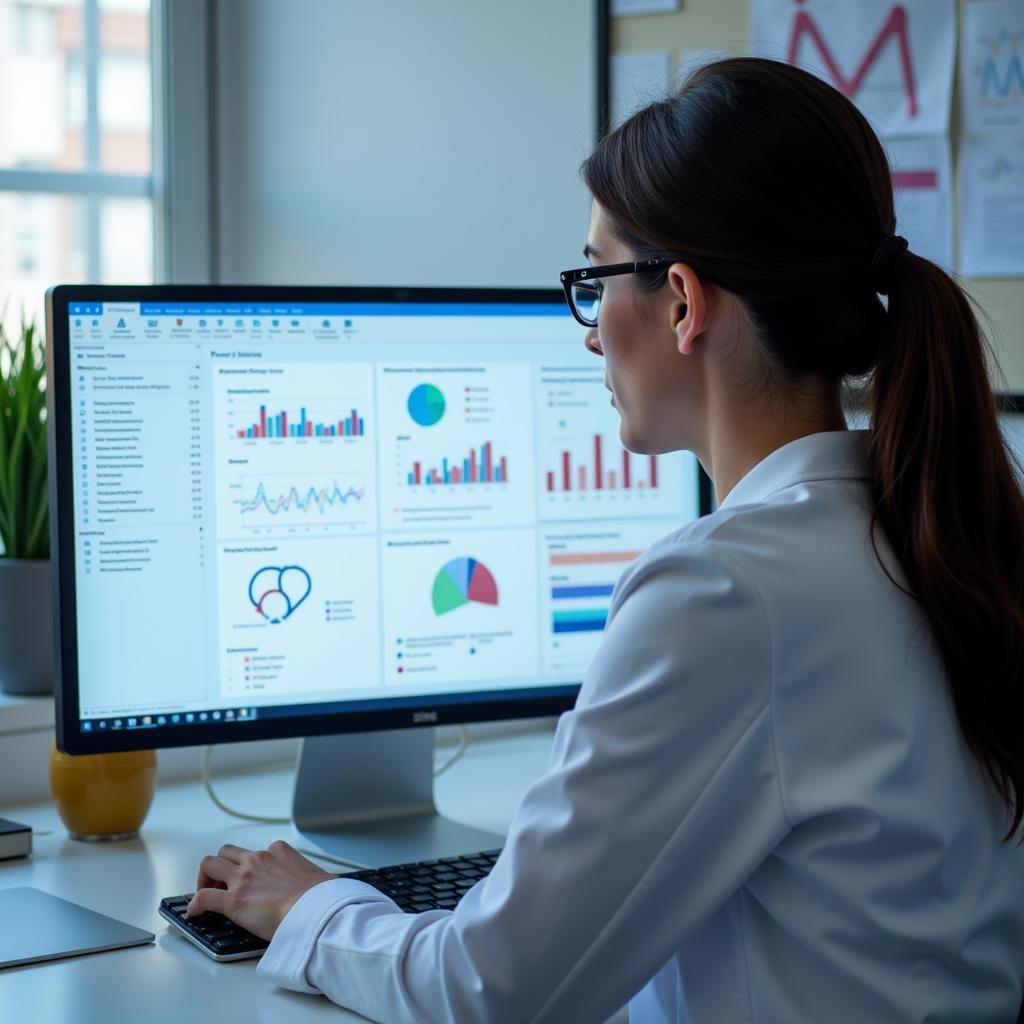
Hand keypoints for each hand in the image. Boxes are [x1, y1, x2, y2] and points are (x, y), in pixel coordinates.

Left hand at [187, 840, 336, 940]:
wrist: (314, 909)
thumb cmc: (321, 897)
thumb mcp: (324, 877)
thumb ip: (321, 877)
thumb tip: (332, 883)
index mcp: (280, 852)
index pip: (260, 851)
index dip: (253, 865)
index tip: (253, 877)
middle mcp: (258, 860)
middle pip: (228, 851)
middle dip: (221, 864)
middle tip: (222, 881)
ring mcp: (243, 879)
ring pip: (210, 864)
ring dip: (205, 876)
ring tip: (206, 890)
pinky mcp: (232, 901)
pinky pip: (203, 897)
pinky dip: (195, 904)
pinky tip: (195, 913)